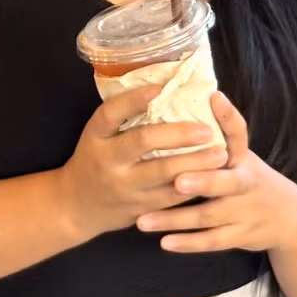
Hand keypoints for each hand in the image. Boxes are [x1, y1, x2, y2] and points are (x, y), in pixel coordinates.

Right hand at [56, 85, 230, 239]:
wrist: (76, 206)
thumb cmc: (95, 160)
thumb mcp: (98, 136)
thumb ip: (123, 119)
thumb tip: (164, 89)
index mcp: (95, 136)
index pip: (110, 113)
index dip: (133, 100)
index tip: (159, 88)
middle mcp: (107, 160)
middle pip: (142, 142)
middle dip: (178, 134)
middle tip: (207, 129)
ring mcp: (123, 186)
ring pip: (162, 173)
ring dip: (195, 163)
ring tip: (220, 154)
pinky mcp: (139, 208)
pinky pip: (170, 197)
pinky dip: (193, 185)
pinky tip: (212, 175)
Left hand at [135, 92, 296, 253]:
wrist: (288, 218)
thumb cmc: (249, 179)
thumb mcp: (241, 157)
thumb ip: (218, 137)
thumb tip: (191, 99)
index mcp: (243, 158)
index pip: (239, 133)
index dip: (228, 116)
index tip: (214, 97)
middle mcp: (246, 182)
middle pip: (226, 182)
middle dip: (203, 181)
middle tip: (177, 180)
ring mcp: (243, 211)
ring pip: (208, 216)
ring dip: (175, 218)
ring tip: (142, 220)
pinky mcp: (239, 235)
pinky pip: (212, 241)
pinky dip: (188, 243)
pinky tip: (164, 242)